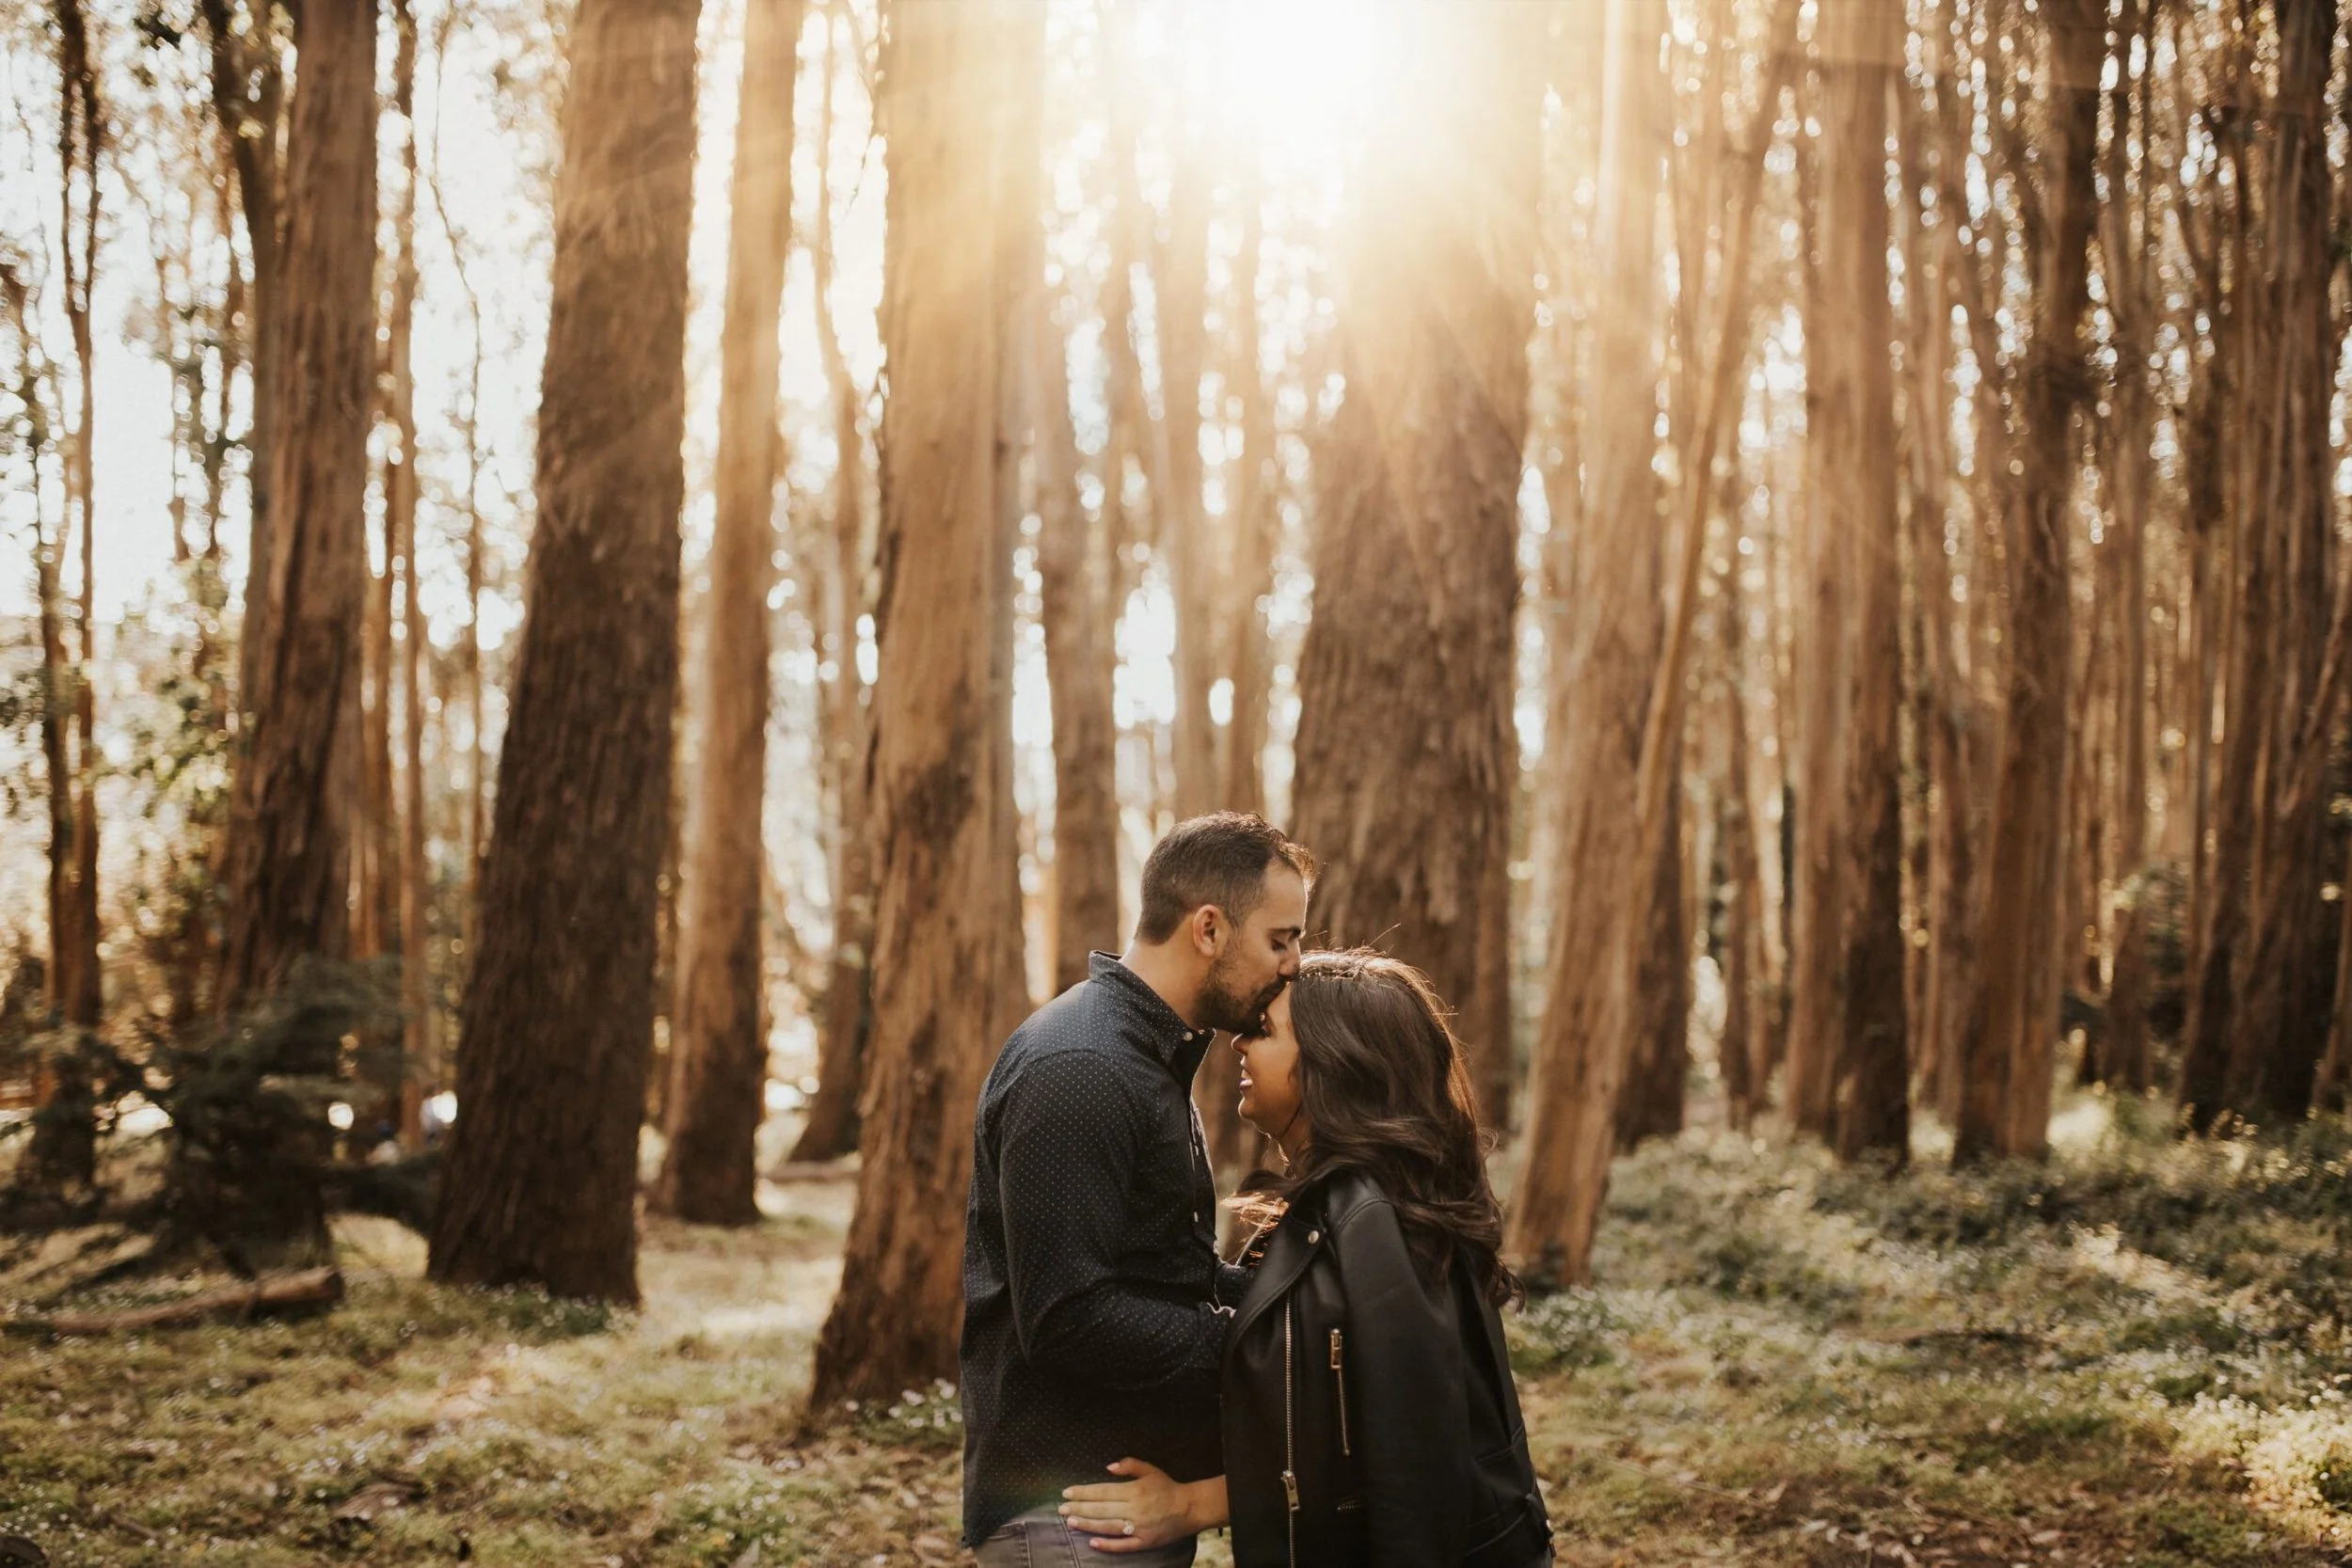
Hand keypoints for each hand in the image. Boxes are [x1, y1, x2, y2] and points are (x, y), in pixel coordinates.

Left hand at [1059, 1459, 1222, 1552]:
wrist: (1190, 1508)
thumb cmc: (1168, 1488)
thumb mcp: (1150, 1470)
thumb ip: (1129, 1465)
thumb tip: (1109, 1466)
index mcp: (1134, 1490)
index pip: (1102, 1491)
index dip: (1083, 1492)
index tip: (1067, 1493)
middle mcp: (1134, 1509)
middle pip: (1101, 1509)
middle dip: (1079, 1509)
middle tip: (1061, 1509)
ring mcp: (1138, 1527)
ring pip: (1108, 1527)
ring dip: (1087, 1525)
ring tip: (1070, 1522)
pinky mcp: (1144, 1542)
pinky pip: (1123, 1545)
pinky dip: (1107, 1545)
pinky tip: (1092, 1542)